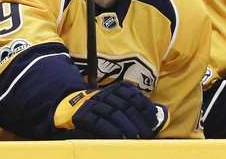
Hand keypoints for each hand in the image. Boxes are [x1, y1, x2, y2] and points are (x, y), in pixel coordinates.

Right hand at [54, 81, 168, 138]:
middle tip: (146, 133)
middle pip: (124, 105)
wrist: (70, 106)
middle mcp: (104, 94)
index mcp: (115, 89)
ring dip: (125, 125)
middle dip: (137, 119)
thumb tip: (155, 115)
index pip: (133, 95)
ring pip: (112, 113)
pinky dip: (108, 128)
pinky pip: (97, 121)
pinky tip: (118, 136)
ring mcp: (93, 104)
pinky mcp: (82, 115)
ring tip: (135, 136)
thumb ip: (132, 104)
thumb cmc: (101, 108)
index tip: (153, 119)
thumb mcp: (116, 101)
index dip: (144, 106)